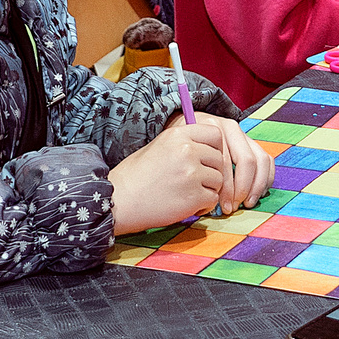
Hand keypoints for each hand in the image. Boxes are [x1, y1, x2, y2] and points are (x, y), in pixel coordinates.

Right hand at [109, 117, 272, 233]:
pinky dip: (203, 205)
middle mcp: (187, 151)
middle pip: (219, 159)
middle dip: (210, 171)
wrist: (120, 200)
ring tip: (186, 193)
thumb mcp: (159, 146)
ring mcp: (191, 174)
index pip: (215, 133)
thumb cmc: (135, 176)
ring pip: (218, 180)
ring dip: (208, 189)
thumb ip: (184, 143)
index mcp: (177, 135)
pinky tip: (185, 204)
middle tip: (192, 181)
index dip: (213, 147)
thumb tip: (208, 146)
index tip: (204, 158)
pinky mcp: (194, 197)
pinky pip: (212, 199)